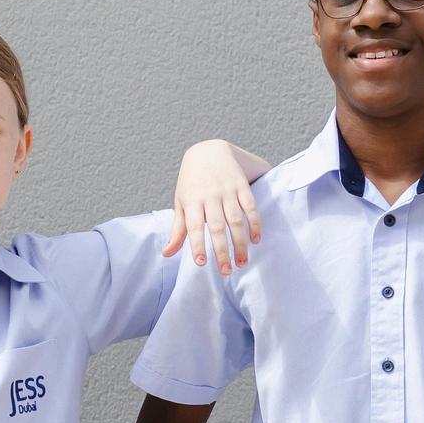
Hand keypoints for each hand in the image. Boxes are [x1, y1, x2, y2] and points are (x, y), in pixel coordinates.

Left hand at [165, 139, 266, 273]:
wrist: (209, 151)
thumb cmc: (192, 183)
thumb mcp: (181, 203)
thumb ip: (178, 230)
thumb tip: (167, 254)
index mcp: (192, 202)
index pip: (194, 227)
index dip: (197, 245)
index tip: (201, 263)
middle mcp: (210, 197)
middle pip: (217, 227)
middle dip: (221, 251)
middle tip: (226, 272)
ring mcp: (227, 191)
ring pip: (236, 220)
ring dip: (240, 243)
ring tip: (242, 263)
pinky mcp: (242, 186)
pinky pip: (250, 207)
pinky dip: (255, 223)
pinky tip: (256, 240)